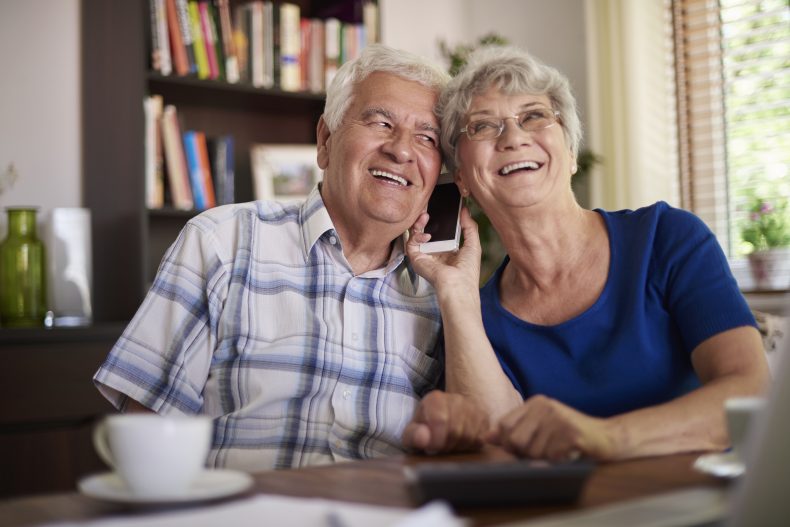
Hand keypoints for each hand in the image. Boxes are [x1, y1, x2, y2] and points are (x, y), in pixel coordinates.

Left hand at [402, 391, 489, 453]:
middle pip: (455, 431)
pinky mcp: (484, 419)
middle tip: (439, 448)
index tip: (430, 448)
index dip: (435, 440)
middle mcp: (457, 399)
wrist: (442, 420)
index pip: (440, 420)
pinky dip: (469, 447)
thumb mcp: (412, 432)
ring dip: (457, 447)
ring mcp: (473, 408)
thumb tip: (423, 439)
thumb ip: (413, 435)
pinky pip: (480, 439)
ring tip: (448, 445)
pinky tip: (459, 444)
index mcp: (436, 398)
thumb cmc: (425, 428)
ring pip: (469, 436)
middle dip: (445, 445)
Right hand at [406, 207, 481, 292]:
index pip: (440, 231)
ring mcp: (424, 255)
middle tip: (427, 206)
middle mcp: (434, 252)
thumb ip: (469, 226)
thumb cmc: (467, 270)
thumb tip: (465, 210)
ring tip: (425, 215)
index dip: (439, 219)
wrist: (458, 284)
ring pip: (416, 234)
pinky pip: (411, 243)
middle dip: (425, 217)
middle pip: (426, 230)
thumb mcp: (473, 244)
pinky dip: (416, 236)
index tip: (440, 207)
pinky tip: (426, 235)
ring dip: (418, 223)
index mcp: (447, 250)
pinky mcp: (416, 258)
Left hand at [486, 395, 617, 461]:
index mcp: (535, 403)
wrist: (606, 436)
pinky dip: (556, 462)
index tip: (521, 448)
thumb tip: (486, 436)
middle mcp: (546, 406)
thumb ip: (514, 430)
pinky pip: (550, 457)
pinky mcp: (571, 433)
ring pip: (532, 451)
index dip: (508, 443)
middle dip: (524, 453)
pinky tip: (567, 454)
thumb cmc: (568, 435)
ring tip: (557, 451)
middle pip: (515, 440)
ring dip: (543, 459)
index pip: (504, 425)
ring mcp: (559, 418)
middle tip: (543, 452)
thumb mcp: (540, 428)